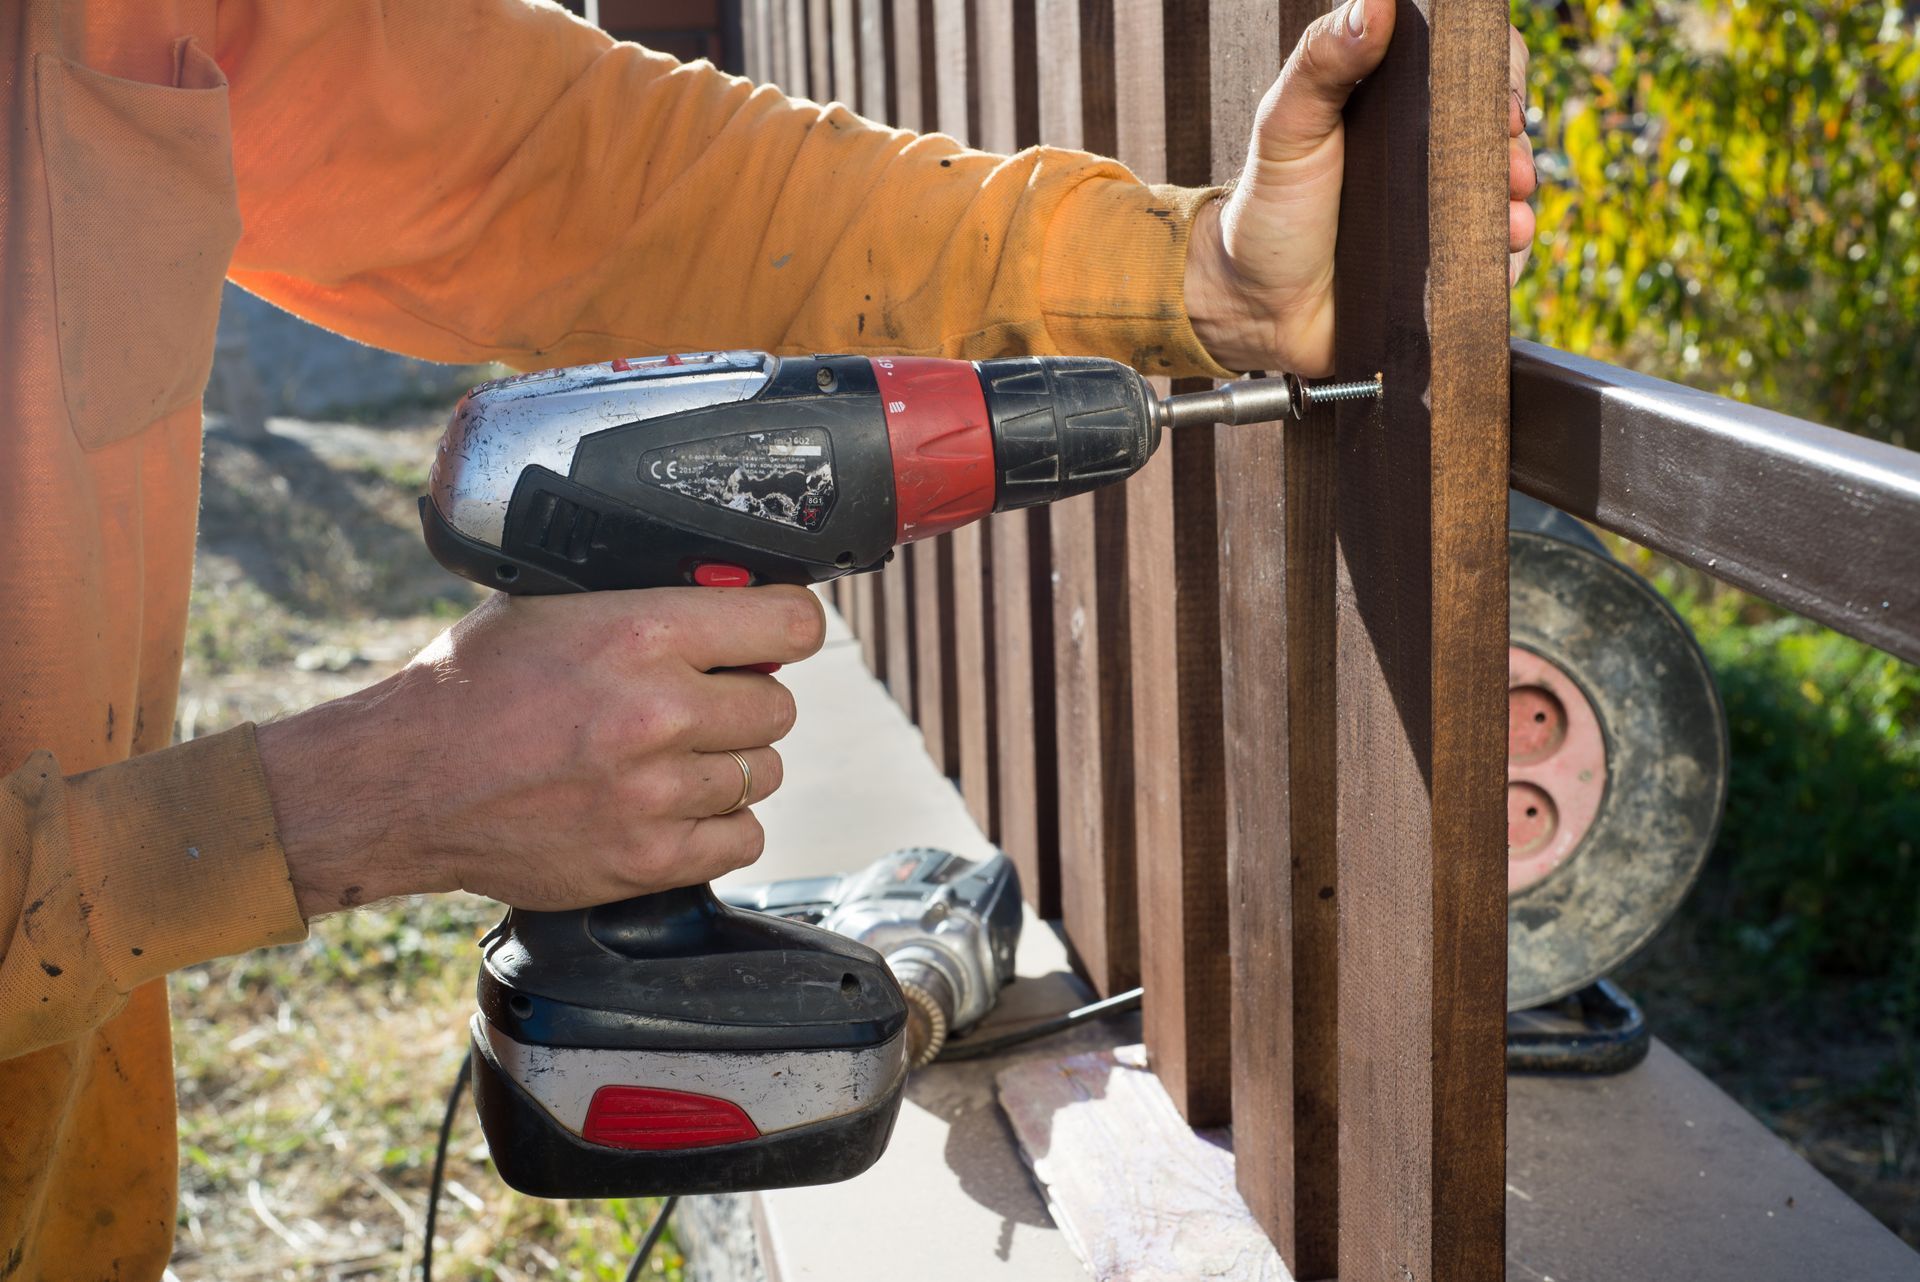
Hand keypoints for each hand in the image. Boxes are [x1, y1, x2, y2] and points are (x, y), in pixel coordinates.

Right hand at [257, 586, 826, 916]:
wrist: (405, 783)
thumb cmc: (472, 687)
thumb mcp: (551, 604)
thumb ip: (643, 599)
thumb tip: (725, 594)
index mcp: (641, 632)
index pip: (790, 623)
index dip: (787, 627)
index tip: (774, 636)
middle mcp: (659, 711)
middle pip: (778, 704)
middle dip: (743, 699)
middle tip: (698, 702)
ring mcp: (657, 792)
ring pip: (762, 771)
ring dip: (729, 762)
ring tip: (671, 755)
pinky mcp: (647, 858)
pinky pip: (742, 836)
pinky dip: (718, 823)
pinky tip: (672, 804)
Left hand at [1184, 0, 1536, 373]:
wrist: (1259, 308)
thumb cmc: (1269, 210)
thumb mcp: (1286, 127)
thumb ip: (1323, 62)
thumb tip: (1375, 1)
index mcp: (1398, 107)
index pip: (1470, 68)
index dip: (1496, 74)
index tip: (1496, 101)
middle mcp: (1429, 156)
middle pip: (1503, 129)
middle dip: (1515, 140)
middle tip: (1507, 158)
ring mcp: (1445, 212)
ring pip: (1511, 191)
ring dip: (1520, 195)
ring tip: (1510, 209)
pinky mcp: (1453, 266)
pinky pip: (1501, 253)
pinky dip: (1511, 247)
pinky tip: (1504, 244)